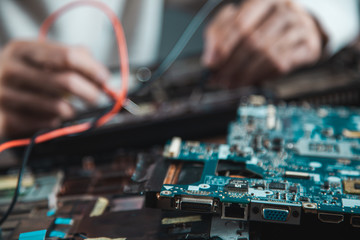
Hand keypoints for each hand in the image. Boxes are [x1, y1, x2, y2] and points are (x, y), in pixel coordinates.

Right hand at [0, 40, 109, 137]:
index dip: (92, 69)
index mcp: (23, 49)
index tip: (104, 79)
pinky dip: (55, 122)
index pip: (68, 56)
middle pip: (66, 82)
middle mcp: (10, 69)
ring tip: (69, 108)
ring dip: (71, 110)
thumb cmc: (26, 73)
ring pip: (57, 106)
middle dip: (90, 93)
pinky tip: (51, 117)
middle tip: (96, 98)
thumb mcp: (43, 57)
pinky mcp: (4, 119)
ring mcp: (3, 95)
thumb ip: (73, 58)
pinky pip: (44, 124)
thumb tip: (101, 76)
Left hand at [202, 0, 323, 87]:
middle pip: (253, 40)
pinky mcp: (309, 44)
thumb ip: (220, 34)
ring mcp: (300, 26)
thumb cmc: (264, 23)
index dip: (224, 45)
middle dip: (232, 64)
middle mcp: (285, 9)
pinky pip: (282, 64)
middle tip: (219, 79)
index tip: (211, 63)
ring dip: (245, 73)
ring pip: (267, 55)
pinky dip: (262, 76)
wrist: (300, 25)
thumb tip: (209, 59)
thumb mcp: (239, 22)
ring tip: (231, 83)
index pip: (241, 23)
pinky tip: (250, 81)